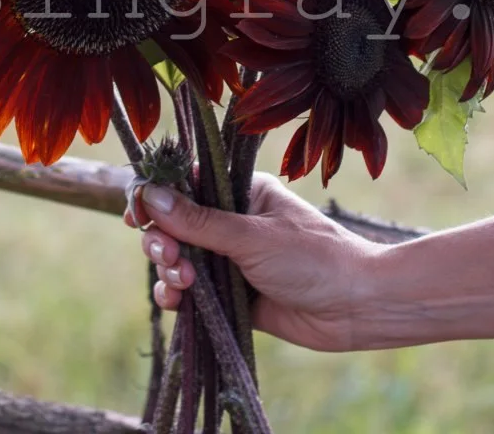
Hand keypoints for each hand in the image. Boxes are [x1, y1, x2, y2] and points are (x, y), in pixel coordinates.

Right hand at [125, 172, 379, 352]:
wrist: (357, 308)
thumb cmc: (313, 258)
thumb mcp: (251, 235)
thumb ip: (198, 221)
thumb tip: (150, 194)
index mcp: (240, 191)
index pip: (185, 186)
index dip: (156, 198)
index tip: (135, 214)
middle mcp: (232, 222)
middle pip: (175, 225)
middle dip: (163, 241)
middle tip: (169, 256)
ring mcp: (231, 259)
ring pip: (180, 260)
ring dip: (170, 270)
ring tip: (182, 282)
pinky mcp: (232, 295)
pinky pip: (192, 293)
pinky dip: (177, 296)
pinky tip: (175, 302)